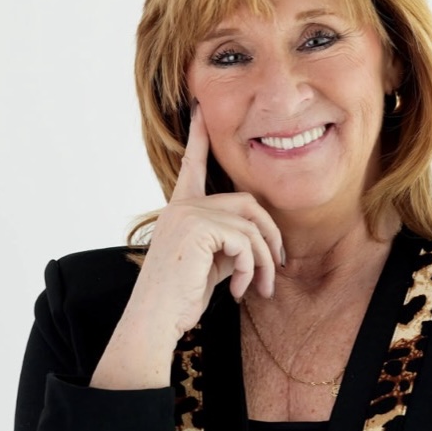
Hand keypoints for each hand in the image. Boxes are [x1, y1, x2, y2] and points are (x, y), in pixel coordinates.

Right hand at [142, 102, 283, 331]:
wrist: (154, 319)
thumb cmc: (178, 300)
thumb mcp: (208, 266)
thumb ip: (227, 245)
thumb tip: (258, 244)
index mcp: (180, 211)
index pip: (192, 167)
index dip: (198, 138)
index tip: (200, 111)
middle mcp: (182, 207)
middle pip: (247, 203)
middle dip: (270, 236)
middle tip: (277, 269)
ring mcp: (188, 214)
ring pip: (251, 227)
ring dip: (263, 262)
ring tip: (260, 289)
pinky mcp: (197, 228)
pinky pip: (244, 242)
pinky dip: (250, 269)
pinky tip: (239, 290)